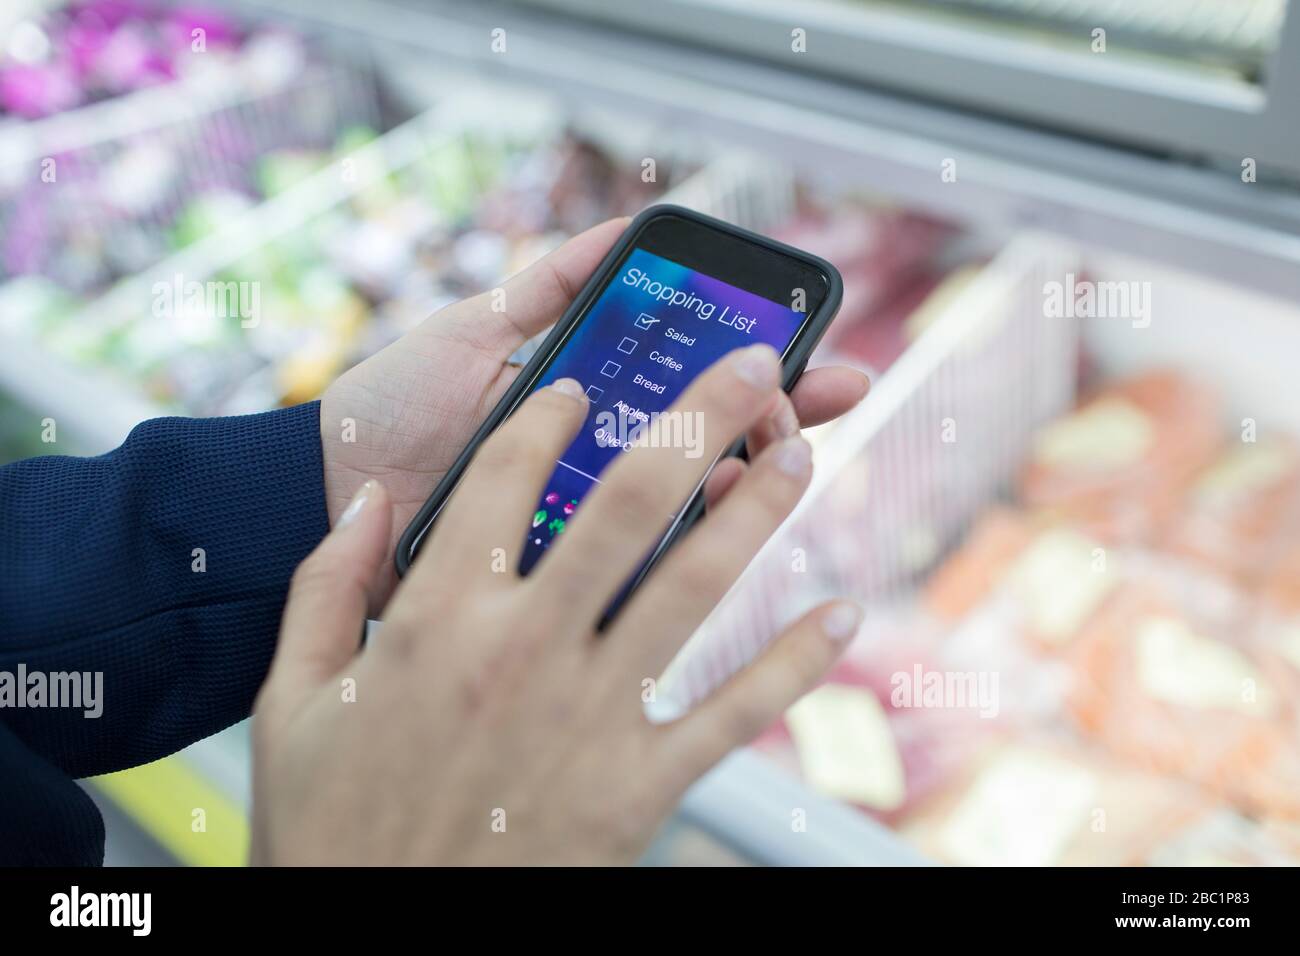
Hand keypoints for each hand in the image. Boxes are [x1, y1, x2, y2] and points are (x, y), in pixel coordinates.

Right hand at [253, 344, 860, 864]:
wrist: (374, 940)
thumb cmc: (334, 823)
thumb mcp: (291, 700)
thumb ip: (324, 587)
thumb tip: (363, 500)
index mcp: (438, 618)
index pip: (502, 477)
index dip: (545, 415)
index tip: (579, 384)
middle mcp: (526, 648)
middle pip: (630, 501)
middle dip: (700, 418)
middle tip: (753, 364)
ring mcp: (590, 714)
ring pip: (695, 585)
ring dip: (759, 510)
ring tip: (802, 452)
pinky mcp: (638, 785)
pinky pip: (730, 710)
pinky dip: (793, 664)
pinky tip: (837, 615)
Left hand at [319, 218, 869, 598]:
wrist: (322, 481)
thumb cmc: (394, 400)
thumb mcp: (477, 327)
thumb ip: (551, 285)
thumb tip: (628, 226)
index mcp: (588, 405)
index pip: (689, 386)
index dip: (755, 370)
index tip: (804, 348)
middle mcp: (597, 464)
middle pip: (709, 445)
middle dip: (777, 417)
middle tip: (811, 396)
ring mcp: (583, 522)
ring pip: (691, 504)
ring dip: (747, 471)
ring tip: (778, 442)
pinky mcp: (559, 574)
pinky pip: (636, 559)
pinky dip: (690, 532)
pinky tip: (725, 497)